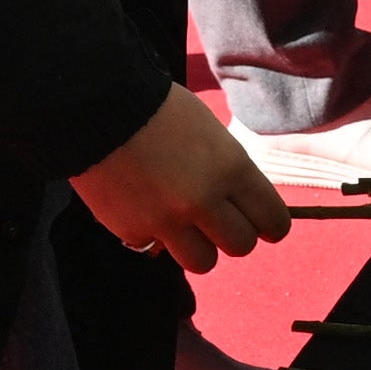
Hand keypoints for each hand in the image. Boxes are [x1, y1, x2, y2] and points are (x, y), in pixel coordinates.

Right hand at [69, 92, 291, 271]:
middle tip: (217, 220)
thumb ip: (228, 172)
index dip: (269, 224)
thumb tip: (238, 206)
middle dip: (232, 235)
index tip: (261, 223)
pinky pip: (158, 249)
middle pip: (241, 246)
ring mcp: (168, 221)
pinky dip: (155, 235)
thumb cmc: (158, 109)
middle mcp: (204, 201)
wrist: (97, 107)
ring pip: (203, 262)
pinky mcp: (134, 232)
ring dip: (198, 246)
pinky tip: (144, 207)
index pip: (273, 221)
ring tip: (184, 224)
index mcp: (232, 168)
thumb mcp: (210, 133)